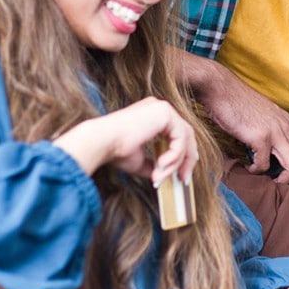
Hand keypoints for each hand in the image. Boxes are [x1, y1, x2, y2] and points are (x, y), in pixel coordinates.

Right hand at [54, 97, 198, 185]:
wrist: (102, 142)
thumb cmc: (115, 150)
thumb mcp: (140, 160)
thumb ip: (154, 164)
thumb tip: (164, 174)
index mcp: (153, 115)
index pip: (178, 134)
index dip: (183, 154)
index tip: (182, 175)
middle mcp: (160, 108)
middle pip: (186, 135)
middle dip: (187, 160)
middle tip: (184, 179)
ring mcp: (163, 108)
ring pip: (184, 139)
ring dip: (176, 162)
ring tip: (160, 176)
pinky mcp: (165, 113)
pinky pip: (180, 139)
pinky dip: (174, 155)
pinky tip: (161, 165)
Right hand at [188, 56, 288, 183]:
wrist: (222, 89)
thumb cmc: (239, 104)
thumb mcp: (266, 117)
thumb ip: (276, 132)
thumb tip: (276, 153)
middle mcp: (287, 128)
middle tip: (281, 183)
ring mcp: (275, 132)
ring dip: (283, 180)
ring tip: (269, 180)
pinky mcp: (260, 137)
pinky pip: (264, 165)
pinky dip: (256, 171)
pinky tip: (249, 167)